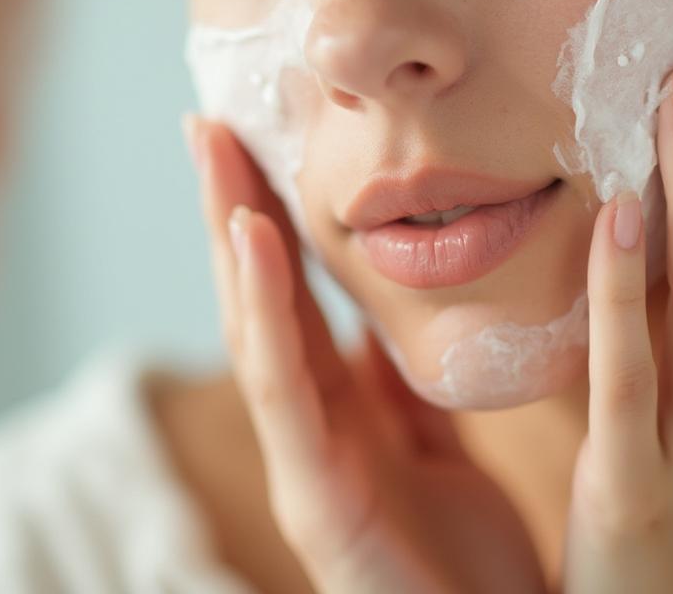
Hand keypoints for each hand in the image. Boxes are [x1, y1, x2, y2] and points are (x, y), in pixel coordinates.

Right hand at [184, 120, 547, 593]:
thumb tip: (383, 310)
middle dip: (234, 209)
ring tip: (216, 152)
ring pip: (255, 329)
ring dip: (231, 237)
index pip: (296, 296)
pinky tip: (252, 239)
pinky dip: (264, 311)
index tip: (260, 139)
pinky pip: (287, 391)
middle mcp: (310, 427)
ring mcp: (304, 463)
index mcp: (343, 410)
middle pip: (263, 299)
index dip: (271, 219)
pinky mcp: (315, 503)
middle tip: (211, 121)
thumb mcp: (436, 443)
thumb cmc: (461, 553)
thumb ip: (401, 381)